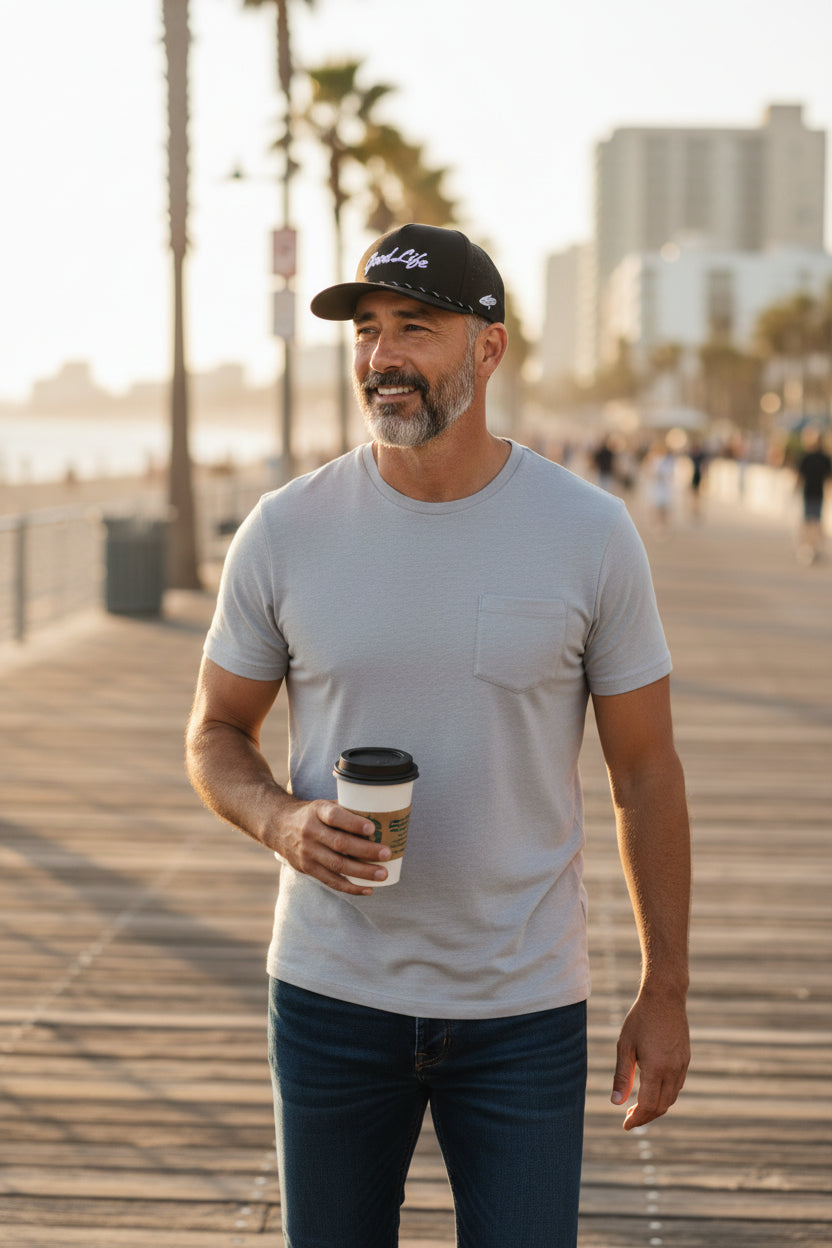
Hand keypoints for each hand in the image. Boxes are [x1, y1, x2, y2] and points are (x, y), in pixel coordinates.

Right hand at [273, 798, 390, 894]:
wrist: (278, 826)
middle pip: (340, 843)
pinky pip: (331, 880)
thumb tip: (380, 816)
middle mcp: (310, 832)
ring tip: (383, 874)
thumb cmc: (311, 814)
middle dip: (366, 850)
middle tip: (387, 853)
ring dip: (362, 872)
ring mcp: (307, 852)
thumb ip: (346, 810)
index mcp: (317, 811)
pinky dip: (350, 887)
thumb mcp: (324, 804)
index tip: (372, 828)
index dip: (353, 823)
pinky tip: (368, 889)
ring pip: (337, 865)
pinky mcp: (307, 868)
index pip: (334, 816)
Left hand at [611, 988, 689, 1129]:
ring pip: (671, 1098)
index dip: (636, 1119)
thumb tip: (615, 1103)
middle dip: (645, 1117)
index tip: (625, 1126)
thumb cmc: (640, 1019)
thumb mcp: (625, 1046)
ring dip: (656, 1108)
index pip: (648, 1105)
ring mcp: (682, 1065)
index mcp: (656, 1068)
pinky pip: (677, 1086)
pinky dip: (665, 1096)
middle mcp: (673, 1070)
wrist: (665, 997)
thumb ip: (622, 1076)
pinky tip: (652, 1091)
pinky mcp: (686, 1059)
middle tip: (628, 1119)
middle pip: (661, 1106)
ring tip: (638, 1108)